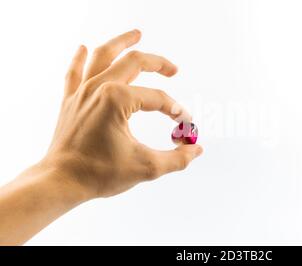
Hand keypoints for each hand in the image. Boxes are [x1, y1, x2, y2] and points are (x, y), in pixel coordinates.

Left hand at [45, 29, 202, 198]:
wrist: (61, 182)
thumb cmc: (100, 173)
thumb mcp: (146, 167)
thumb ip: (177, 158)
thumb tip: (197, 149)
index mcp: (118, 99)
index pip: (158, 98)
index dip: (176, 110)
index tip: (185, 125)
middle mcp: (99, 88)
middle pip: (134, 62)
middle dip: (158, 63)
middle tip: (173, 69)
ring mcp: (81, 91)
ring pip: (103, 55)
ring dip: (121, 42)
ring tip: (136, 34)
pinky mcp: (70, 100)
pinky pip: (74, 71)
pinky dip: (80, 58)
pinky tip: (84, 47)